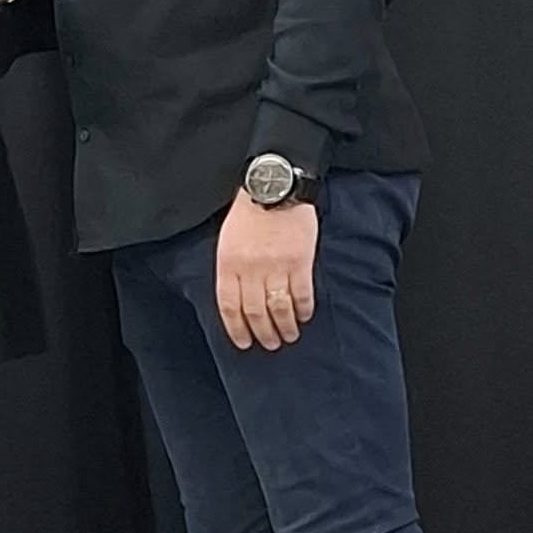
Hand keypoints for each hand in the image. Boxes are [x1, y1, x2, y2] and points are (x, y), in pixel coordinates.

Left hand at [215, 192, 318, 351]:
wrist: (274, 188)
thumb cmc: (248, 213)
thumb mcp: (227, 241)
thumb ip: (231, 269)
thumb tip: (237, 299)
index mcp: (229, 264)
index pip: (230, 307)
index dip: (236, 329)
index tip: (244, 343)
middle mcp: (251, 270)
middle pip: (255, 312)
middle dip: (263, 333)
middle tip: (270, 344)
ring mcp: (276, 267)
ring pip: (279, 308)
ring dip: (285, 327)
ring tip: (289, 336)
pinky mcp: (299, 261)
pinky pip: (302, 294)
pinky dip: (303, 309)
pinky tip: (305, 316)